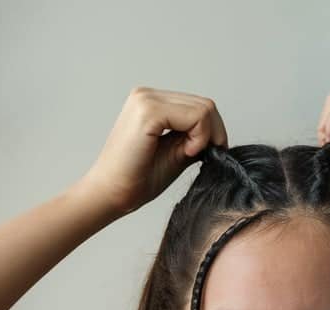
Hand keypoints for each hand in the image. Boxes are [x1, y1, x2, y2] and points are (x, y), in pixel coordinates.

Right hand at [81, 86, 228, 216]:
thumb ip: (194, 138)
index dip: (211, 131)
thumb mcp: (176, 153)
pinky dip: (199, 137)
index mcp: (151, 102)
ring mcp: (147, 100)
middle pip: (205, 104)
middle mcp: (147, 95)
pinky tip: (185, 153)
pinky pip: (196, 117)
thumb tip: (218, 134)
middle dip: (212, 134)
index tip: (203, 154)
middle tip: (198, 157)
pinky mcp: (149, 111)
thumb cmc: (138, 178)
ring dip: (205, 136)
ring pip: (204, 109)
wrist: (111, 194)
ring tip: (186, 154)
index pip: (198, 105)